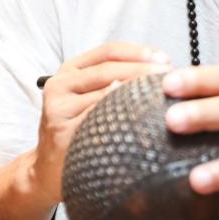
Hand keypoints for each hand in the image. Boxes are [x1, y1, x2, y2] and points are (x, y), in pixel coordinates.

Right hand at [33, 42, 171, 203]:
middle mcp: (59, 84)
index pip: (108, 51)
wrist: (48, 168)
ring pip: (104, 93)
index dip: (138, 52)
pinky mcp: (62, 132)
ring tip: (163, 94)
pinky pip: (98, 119)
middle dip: (143, 70)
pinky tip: (142, 118)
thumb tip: (159, 66)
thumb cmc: (80, 128)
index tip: (164, 58)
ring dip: (137, 92)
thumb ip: (115, 78)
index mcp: (69, 69)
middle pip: (108, 70)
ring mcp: (58, 109)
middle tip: (170, 76)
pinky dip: (122, 116)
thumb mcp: (90, 95)